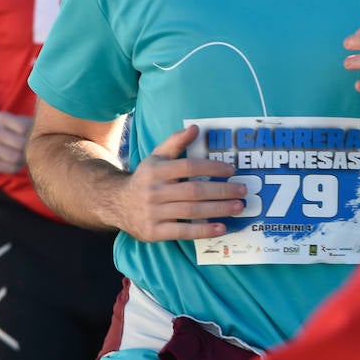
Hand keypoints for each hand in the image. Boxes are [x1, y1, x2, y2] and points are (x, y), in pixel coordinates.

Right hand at [0, 112, 32, 173]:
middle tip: (30, 149)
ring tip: (23, 156)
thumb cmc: (10, 133)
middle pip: (21, 143)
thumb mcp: (19, 123)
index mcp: (1, 118)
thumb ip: (31, 126)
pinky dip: (17, 167)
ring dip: (24, 159)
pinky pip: (12, 168)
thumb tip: (42, 139)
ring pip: (17, 157)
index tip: (31, 136)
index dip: (31, 134)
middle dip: (29, 149)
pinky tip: (14, 163)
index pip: (24, 128)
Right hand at [115, 124, 248, 242]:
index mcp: (157, 170)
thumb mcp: (156, 157)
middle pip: (194, 190)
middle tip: (243, 190)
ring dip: (218, 209)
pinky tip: (221, 228)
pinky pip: (183, 231)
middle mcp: (155, 191)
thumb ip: (175, 142)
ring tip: (238, 207)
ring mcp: (154, 212)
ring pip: (191, 211)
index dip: (211, 167)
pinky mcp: (154, 231)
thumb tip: (196, 128)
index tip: (232, 170)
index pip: (189, 167)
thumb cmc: (146, 179)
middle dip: (221, 190)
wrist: (116, 204)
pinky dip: (203, 230)